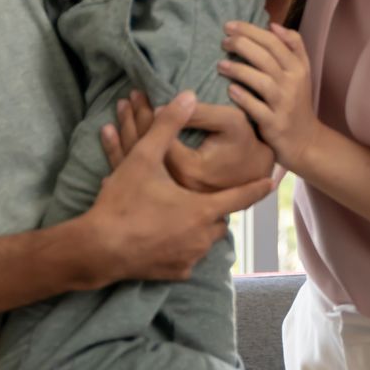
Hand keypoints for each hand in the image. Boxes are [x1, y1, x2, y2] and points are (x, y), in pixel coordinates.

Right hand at [81, 91, 272, 282]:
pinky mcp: (176, 273)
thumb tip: (187, 96)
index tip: (272, 182)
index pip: (240, 197)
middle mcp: (202, 237)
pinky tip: (165, 235)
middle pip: (218, 217)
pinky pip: (188, 256)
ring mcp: (189, 259)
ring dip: (197, 226)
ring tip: (179, 213)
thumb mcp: (143, 158)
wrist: (97, 249)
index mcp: (202, 210)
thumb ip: (168, 126)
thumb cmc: (123, 202)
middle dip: (211, 206)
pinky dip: (182, 246)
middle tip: (198, 196)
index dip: (256, 188)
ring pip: (204, 238)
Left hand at [220, 21, 321, 171]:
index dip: (251, 30)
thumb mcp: (302, 73)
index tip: (229, 25)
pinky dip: (243, 98)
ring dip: (239, 70)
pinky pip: (256, 108)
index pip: (275, 42)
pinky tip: (229, 90)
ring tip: (220, 64)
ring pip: (262, 81)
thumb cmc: (296, 103)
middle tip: (223, 41)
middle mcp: (293, 83)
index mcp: (298, 68)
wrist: (306, 141)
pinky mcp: (275, 124)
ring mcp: (284, 104)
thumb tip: (273, 25)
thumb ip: (293, 47)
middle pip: (267, 57)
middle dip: (242, 44)